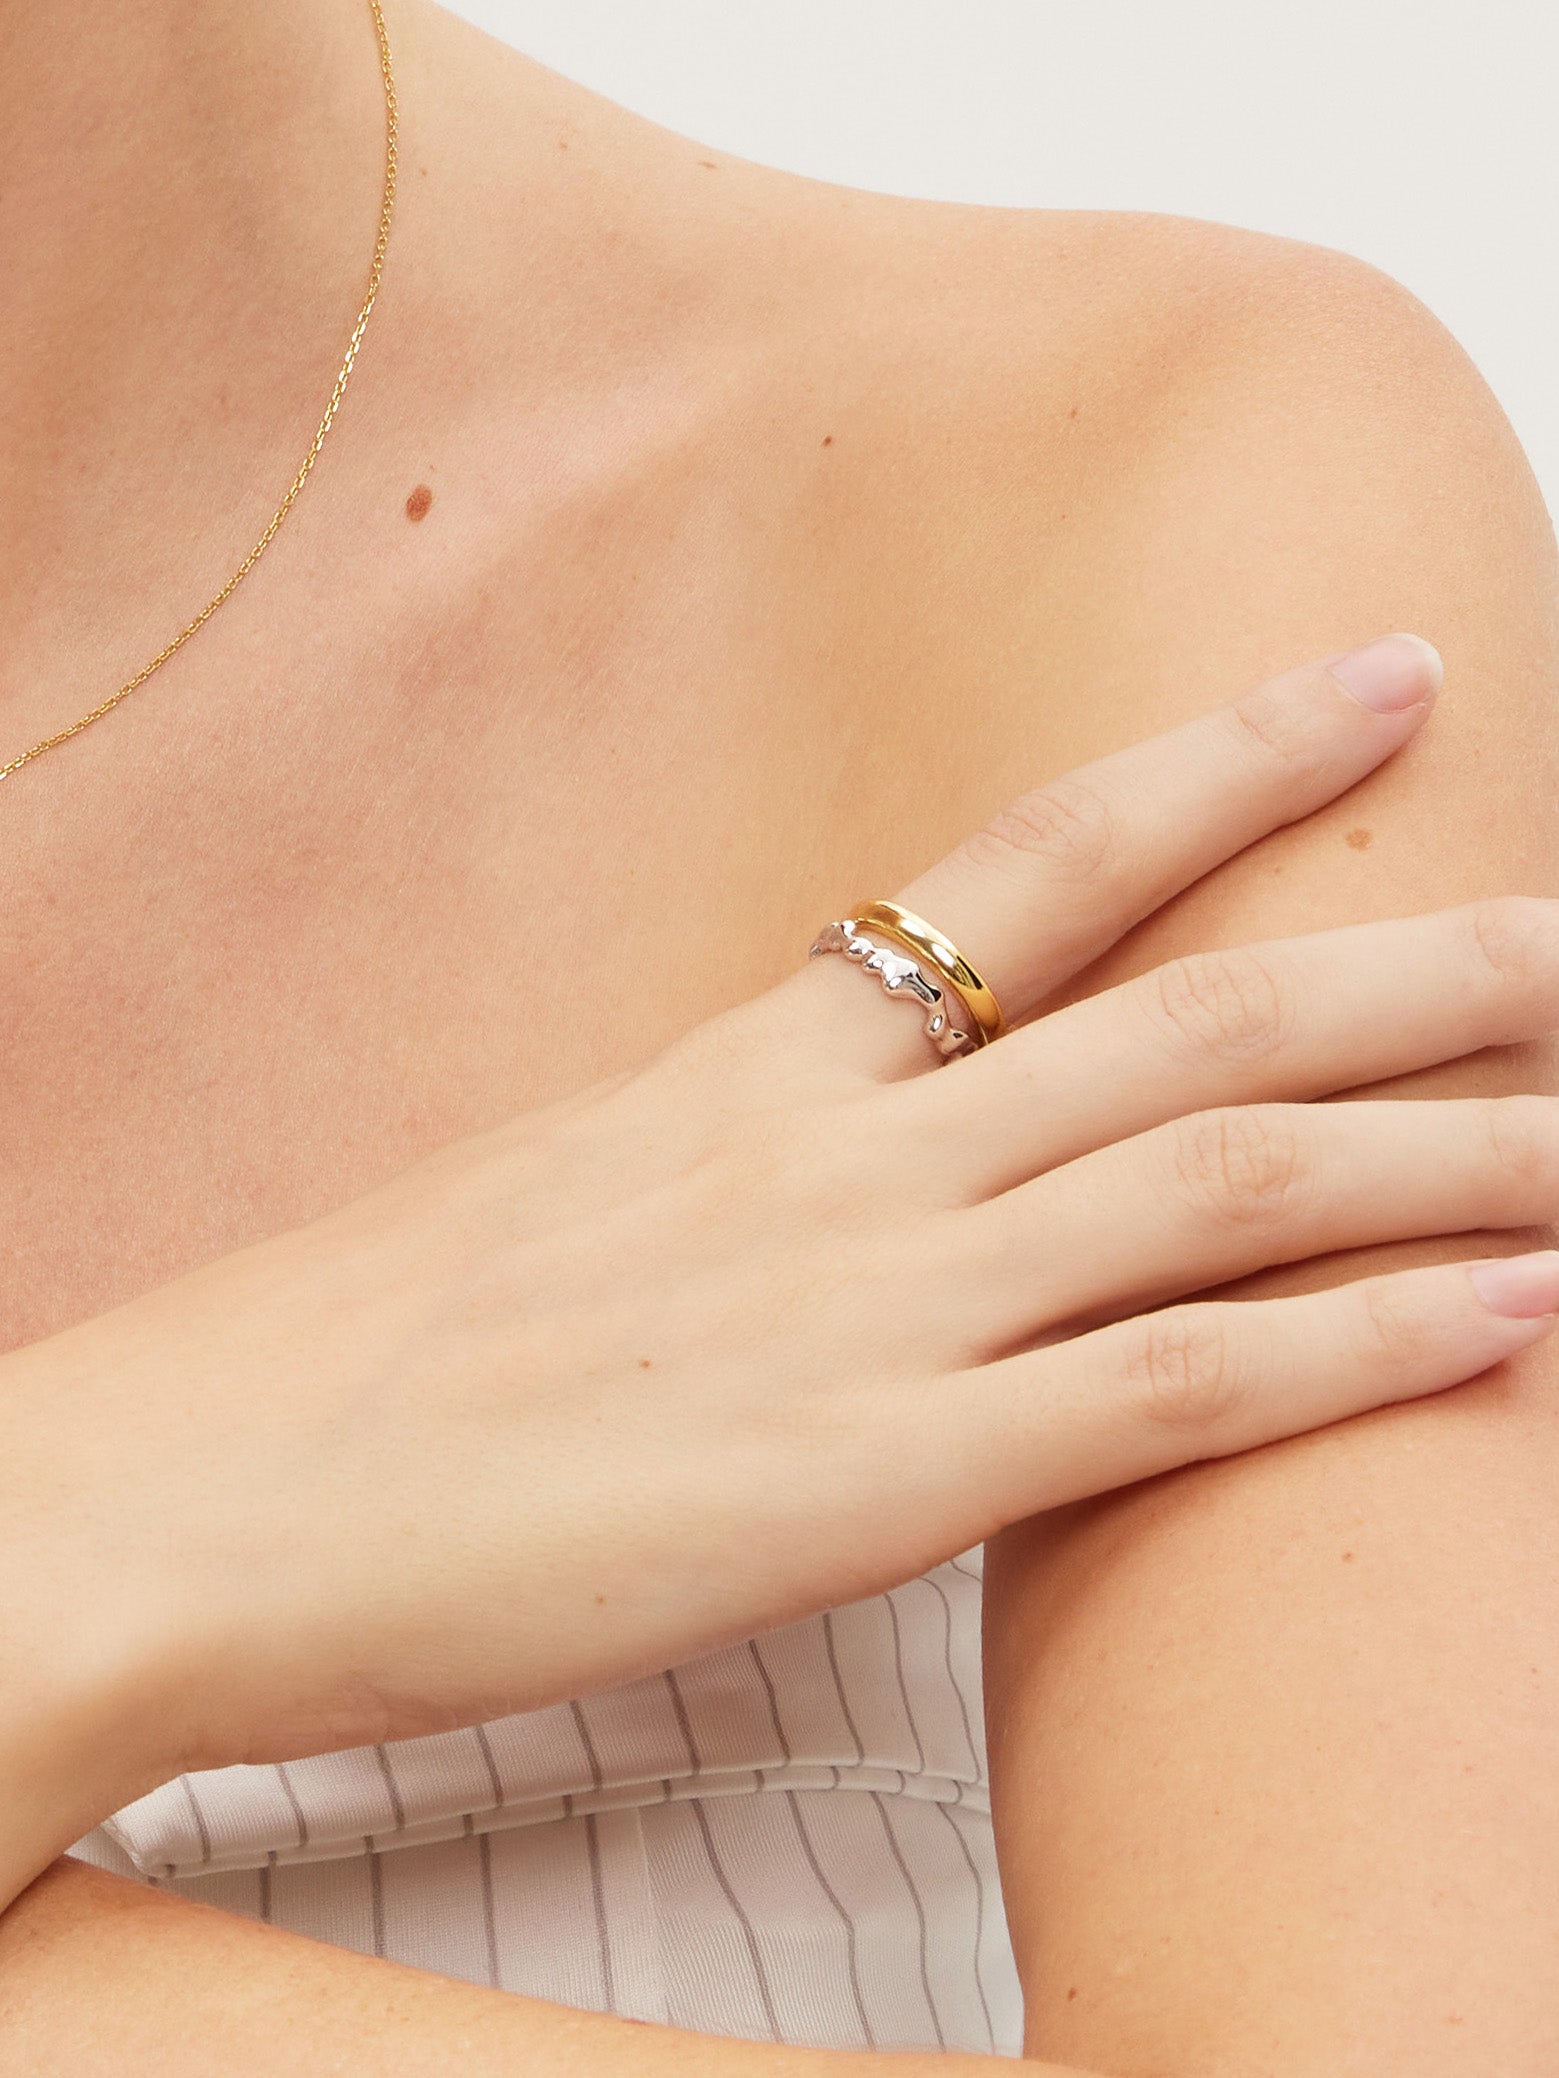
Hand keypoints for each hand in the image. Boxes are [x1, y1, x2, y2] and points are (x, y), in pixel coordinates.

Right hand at [6, 637, 1557, 1878]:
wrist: (195, 1495)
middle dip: (1408, 954)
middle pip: (1186, 1007)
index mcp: (748, 1065)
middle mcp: (841, 1155)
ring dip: (1444, 1144)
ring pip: (1223, 1182)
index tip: (1373, 683)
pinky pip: (1178, 1397)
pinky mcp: (878, 1479)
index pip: (1027, 863)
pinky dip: (1357, 1353)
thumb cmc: (349, 1355)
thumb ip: (723, 1159)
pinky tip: (1505, 1322)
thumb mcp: (555, 1193)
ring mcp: (873, 1306)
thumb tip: (819, 1145)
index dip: (1221, 762)